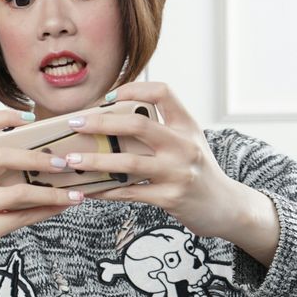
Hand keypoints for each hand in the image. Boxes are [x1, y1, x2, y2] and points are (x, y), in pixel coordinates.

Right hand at [0, 109, 83, 280]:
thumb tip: (48, 155)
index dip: (2, 116)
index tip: (30, 118)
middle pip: (3, 157)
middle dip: (38, 158)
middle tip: (64, 162)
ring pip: (19, 192)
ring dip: (52, 192)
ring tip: (75, 192)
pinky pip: (23, 217)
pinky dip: (47, 211)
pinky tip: (62, 207)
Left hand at [66, 82, 278, 260]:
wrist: (226, 207)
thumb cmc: (197, 171)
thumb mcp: (188, 142)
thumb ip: (160, 129)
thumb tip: (109, 121)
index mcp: (187, 126)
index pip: (163, 92)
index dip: (133, 88)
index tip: (107, 96)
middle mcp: (185, 146)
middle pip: (138, 126)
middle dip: (101, 123)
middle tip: (74, 124)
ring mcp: (178, 173)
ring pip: (128, 163)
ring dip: (95, 160)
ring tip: (70, 160)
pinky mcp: (170, 198)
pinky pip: (129, 193)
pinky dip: (105, 191)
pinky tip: (87, 189)